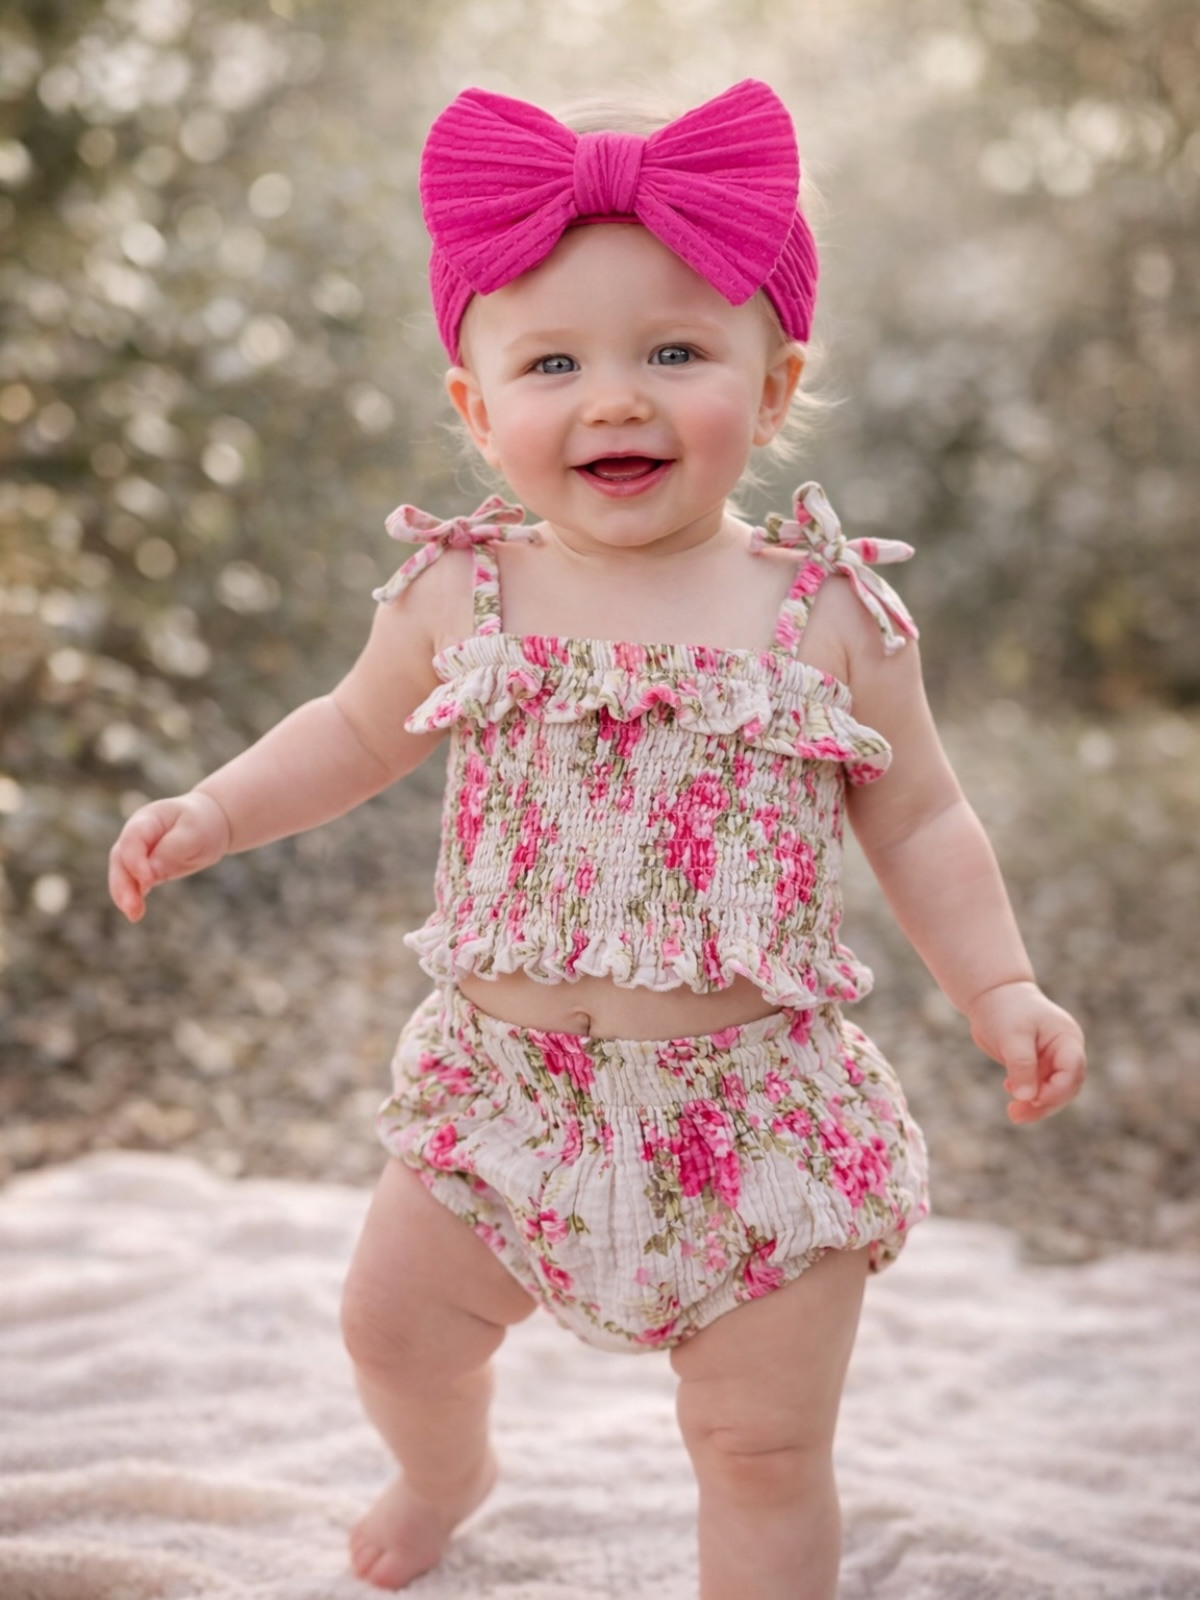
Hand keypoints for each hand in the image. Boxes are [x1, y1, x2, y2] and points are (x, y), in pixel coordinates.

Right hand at [108, 790, 231, 921]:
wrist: (210, 824)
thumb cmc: (202, 823)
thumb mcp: (194, 832)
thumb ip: (172, 849)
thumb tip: (151, 873)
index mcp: (146, 820)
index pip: (132, 840)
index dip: (136, 861)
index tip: (148, 881)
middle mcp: (135, 836)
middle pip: (120, 860)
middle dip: (123, 884)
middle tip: (131, 907)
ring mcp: (137, 853)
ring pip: (122, 875)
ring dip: (125, 895)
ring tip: (134, 915)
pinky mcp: (144, 869)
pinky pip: (133, 884)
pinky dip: (133, 898)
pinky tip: (136, 914)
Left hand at [966, 980, 1085, 1124]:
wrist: (991, 995)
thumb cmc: (1005, 1010)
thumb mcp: (1012, 1036)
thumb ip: (1021, 1066)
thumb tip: (1026, 1097)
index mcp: (1067, 1039)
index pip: (1072, 1072)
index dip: (1056, 1092)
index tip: (1033, 1100)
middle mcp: (1065, 1051)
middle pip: (1065, 1087)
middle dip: (1044, 1104)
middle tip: (1016, 1115)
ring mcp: (1053, 1059)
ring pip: (1052, 1090)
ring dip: (1034, 1104)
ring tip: (1013, 1112)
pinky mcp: (1038, 1064)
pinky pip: (1038, 1086)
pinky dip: (1026, 1093)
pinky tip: (1008, 1088)